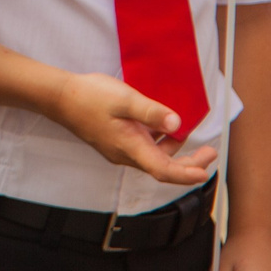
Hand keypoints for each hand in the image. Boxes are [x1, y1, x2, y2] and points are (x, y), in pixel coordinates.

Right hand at [47, 72, 215, 186]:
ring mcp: (120, 150)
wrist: (60, 98)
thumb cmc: (90, 97)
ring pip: (154, 156)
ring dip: (173, 148)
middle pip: (163, 167)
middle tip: (210, 152)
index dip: (187, 174)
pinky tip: (161, 123)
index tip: (205, 171)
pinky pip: (144, 147)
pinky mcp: (116, 142)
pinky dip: (159, 140)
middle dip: (189, 163)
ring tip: (184, 127)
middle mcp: (126, 155)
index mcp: (130, 147)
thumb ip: (152, 112)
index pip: (164, 170)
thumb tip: (178, 123)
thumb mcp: (125, 99)